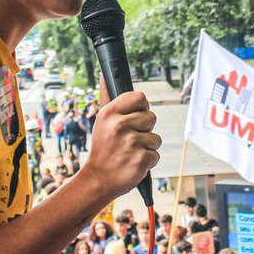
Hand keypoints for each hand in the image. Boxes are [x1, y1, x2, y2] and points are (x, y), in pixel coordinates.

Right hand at [82, 79, 160, 197]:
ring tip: (130, 152)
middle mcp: (120, 126)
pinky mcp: (141, 160)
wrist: (98, 179)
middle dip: (145, 129)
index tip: (134, 117)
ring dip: (147, 147)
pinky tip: (133, 163)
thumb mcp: (101, 122)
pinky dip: (147, 161)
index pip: (140, 97)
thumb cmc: (103, 148)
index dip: (141, 108)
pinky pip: (156, 155)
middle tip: (129, 139)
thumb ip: (107, 97)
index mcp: (110, 113)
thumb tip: (106, 74)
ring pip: (156, 138)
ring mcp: (131, 143)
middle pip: (151, 117)